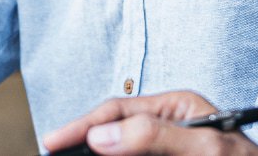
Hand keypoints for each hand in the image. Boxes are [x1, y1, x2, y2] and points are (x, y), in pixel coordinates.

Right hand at [41, 91, 257, 155]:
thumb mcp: (204, 148)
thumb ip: (155, 137)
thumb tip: (103, 137)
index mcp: (174, 106)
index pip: (116, 110)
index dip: (81, 126)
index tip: (54, 142)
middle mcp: (167, 123)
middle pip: (111, 129)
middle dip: (81, 139)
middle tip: (53, 153)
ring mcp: (166, 144)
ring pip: (119, 148)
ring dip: (95, 154)